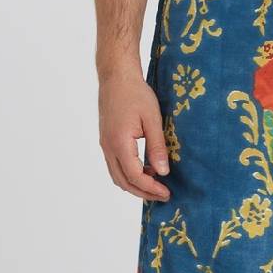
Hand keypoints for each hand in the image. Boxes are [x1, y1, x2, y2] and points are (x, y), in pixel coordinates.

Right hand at [98, 67, 170, 201]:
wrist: (116, 77)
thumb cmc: (135, 94)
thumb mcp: (153, 119)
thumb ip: (157, 147)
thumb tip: (163, 172)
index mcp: (119, 143)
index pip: (134, 176)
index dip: (151, 188)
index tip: (167, 193)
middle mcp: (108, 147)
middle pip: (123, 181)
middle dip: (143, 192)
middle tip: (163, 195)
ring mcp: (105, 145)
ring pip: (117, 176)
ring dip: (135, 184)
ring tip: (156, 185)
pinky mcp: (107, 141)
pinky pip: (115, 166)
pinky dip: (129, 174)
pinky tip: (146, 169)